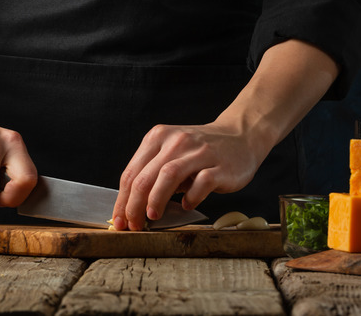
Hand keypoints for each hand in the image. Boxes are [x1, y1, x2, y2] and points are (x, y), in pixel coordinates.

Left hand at [111, 121, 264, 230]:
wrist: (240, 136)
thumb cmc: (201, 150)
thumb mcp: (172, 153)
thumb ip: (153, 173)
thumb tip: (132, 207)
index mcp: (158, 137)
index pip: (131, 172)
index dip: (122, 200)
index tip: (119, 220)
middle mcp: (176, 141)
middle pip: (145, 176)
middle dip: (134, 205)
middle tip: (133, 224)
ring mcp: (199, 152)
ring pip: (169, 175)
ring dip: (156, 199)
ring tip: (153, 216)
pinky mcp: (220, 165)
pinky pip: (202, 183)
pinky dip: (191, 197)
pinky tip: (187, 206)